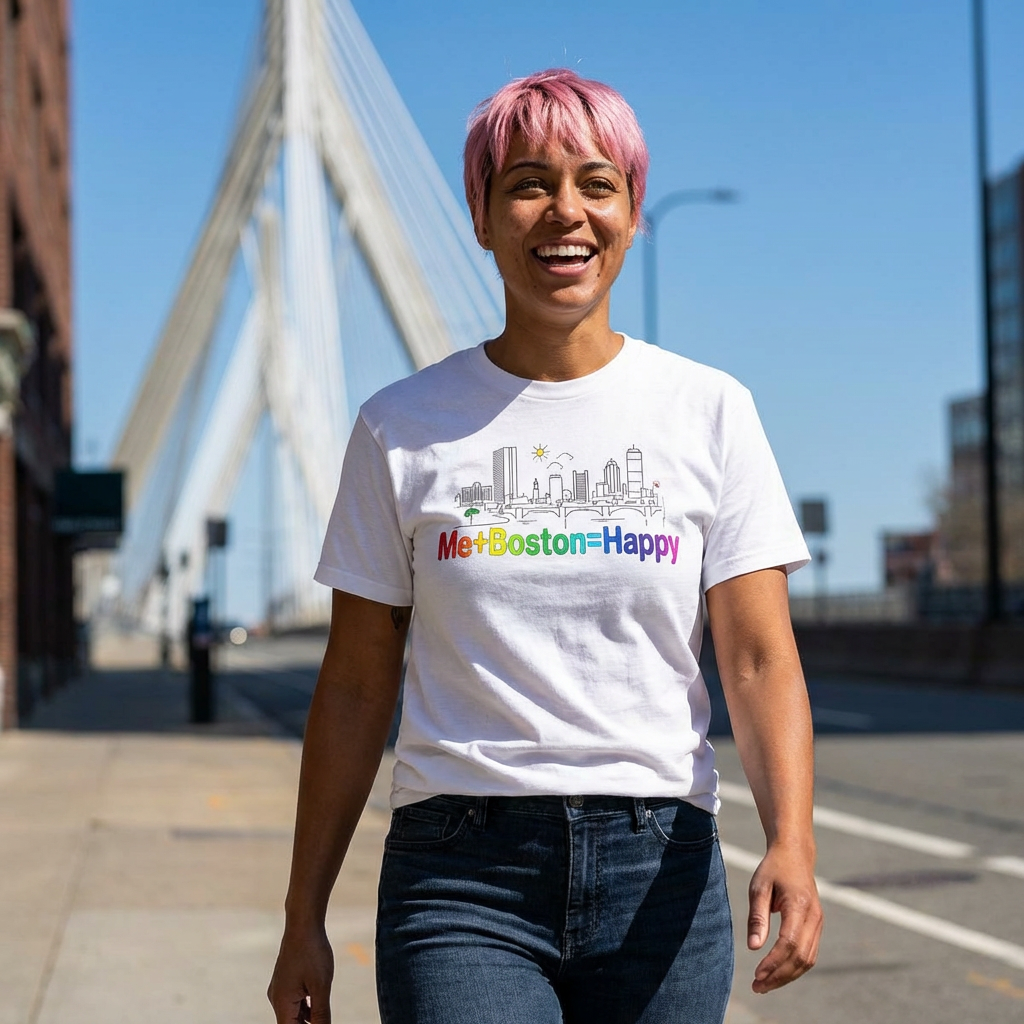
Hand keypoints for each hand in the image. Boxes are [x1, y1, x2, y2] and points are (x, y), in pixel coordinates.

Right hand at [268, 923, 334, 1022]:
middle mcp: (277, 999)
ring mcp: (280, 989)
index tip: (322, 1022)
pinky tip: (318, 1002)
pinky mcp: (285, 981)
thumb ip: (321, 1014)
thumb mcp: (321, 986)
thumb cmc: (312, 952)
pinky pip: (295, 1001)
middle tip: (324, 1017)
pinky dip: (306, 1006)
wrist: (303, 923)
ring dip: (308, 1018)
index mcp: (282, 1004)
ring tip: (323, 1011)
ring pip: (294, 1014)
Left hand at [746, 842, 822, 992]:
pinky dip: (794, 967)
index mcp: (799, 905)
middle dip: (779, 976)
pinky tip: (776, 972)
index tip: (756, 974)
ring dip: (787, 975)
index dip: (774, 962)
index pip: (789, 943)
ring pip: (808, 960)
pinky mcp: (816, 926)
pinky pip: (809, 954)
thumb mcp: (759, 887)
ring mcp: (818, 923)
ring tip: (764, 985)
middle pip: (801, 957)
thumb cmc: (773, 869)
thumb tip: (753, 948)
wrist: (794, 854)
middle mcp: (814, 917)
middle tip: (757, 987)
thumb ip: (757, 917)